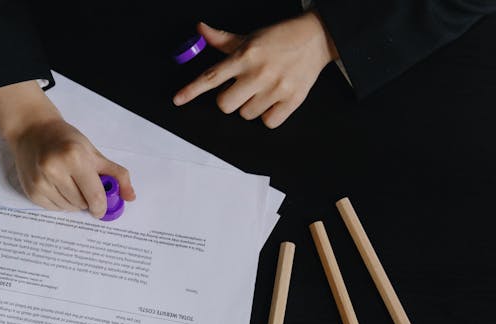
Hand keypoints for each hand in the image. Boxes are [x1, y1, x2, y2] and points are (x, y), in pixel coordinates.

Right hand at [0, 81, 134, 216]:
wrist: (32, 132)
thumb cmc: (66, 140)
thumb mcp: (94, 153)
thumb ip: (116, 174)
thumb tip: (130, 196)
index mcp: (74, 157)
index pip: (95, 196)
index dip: (102, 207)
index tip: (102, 208)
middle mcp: (54, 170)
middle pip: (81, 204)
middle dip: (87, 201)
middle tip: (83, 185)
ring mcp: (41, 182)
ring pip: (68, 208)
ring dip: (74, 202)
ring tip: (69, 183)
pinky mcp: (32, 191)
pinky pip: (54, 209)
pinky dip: (60, 203)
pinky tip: (57, 186)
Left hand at [173, 12, 339, 127]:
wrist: (317, 37)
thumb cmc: (280, 38)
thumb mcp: (250, 37)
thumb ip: (223, 40)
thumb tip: (200, 30)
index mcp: (245, 56)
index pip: (211, 76)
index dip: (192, 90)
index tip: (178, 100)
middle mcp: (259, 73)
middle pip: (225, 105)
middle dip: (229, 99)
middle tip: (241, 88)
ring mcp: (276, 88)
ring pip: (246, 115)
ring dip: (250, 107)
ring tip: (262, 90)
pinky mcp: (292, 100)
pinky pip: (268, 123)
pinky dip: (269, 115)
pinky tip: (274, 99)